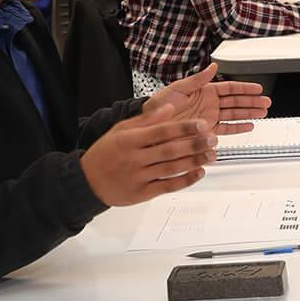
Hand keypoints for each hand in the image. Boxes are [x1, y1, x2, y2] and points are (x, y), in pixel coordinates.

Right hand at [81, 102, 214, 206]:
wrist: (86, 182)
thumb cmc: (105, 153)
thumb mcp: (120, 130)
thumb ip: (146, 119)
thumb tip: (170, 107)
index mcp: (129, 140)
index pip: (162, 131)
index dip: (185, 128)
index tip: (203, 125)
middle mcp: (134, 158)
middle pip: (170, 150)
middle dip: (195, 144)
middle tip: (213, 139)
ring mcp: (138, 177)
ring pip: (171, 168)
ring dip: (194, 162)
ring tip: (211, 155)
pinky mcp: (141, 193)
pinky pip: (167, 186)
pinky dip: (185, 180)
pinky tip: (199, 173)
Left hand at [147, 63, 267, 134]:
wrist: (151, 123)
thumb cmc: (161, 103)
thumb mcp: (179, 87)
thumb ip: (199, 79)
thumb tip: (213, 66)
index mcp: (205, 91)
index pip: (230, 88)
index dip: (245, 89)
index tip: (259, 89)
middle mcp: (210, 103)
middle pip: (236, 102)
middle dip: (252, 102)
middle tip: (266, 102)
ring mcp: (210, 117)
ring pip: (235, 115)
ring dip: (249, 114)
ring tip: (263, 113)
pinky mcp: (207, 130)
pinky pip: (226, 129)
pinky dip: (238, 128)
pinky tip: (249, 126)